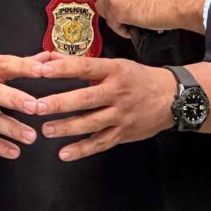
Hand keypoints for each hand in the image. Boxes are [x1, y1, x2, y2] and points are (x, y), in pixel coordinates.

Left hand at [29, 53, 175, 159]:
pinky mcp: (124, 133)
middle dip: (60, 103)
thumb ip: (82, 64)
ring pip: (91, 123)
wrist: (172, 98)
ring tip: (46, 130)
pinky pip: (101, 143)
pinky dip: (82, 149)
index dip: (62, 69)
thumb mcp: (115, 65)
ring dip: (67, 128)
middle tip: (38, 106)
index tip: (40, 70)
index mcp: (115, 71)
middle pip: (86, 98)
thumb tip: (51, 57)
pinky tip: (65, 153)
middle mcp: (118, 93)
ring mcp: (122, 115)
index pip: (85, 68)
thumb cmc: (139, 79)